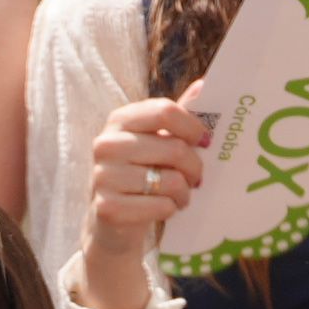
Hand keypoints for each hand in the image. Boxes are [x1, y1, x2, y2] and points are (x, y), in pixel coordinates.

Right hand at [75, 96, 207, 308]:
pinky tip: (165, 210)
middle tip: (196, 179)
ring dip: (184, 193)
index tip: (204, 142)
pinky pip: (161, 206)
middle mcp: (106, 144)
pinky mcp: (108, 208)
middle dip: (195, 167)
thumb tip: (205, 84)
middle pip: (174, 148)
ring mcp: (103, 176)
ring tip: (179, 196)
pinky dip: (171, 210)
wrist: (112, 225)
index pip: (165, 111)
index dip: (193, 128)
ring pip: (171, 181)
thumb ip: (177, 116)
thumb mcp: (155, 142)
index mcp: (120, 120)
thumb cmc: (141, 177)